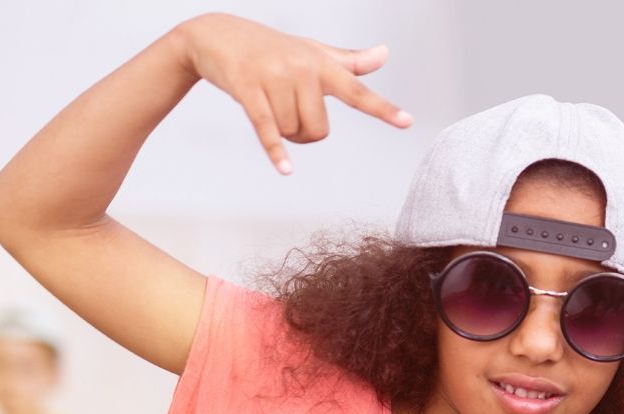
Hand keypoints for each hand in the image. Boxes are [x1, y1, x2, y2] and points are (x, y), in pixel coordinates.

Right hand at [175, 13, 412, 173]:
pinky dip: (276, 150)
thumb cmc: (270, 47)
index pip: (357, 91)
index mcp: (321, 64)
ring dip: (281, 132)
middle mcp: (302, 68)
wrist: (215, 34)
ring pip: (292, 132)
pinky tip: (285, 169)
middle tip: (287, 110)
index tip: (407, 122)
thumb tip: (383, 55)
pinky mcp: (248, 88)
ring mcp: (274, 77)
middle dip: (303, 132)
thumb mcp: (311, 51)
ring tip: (268, 104)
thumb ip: (349, 61)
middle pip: (318, 129)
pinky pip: (268, 127)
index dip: (382, 109)